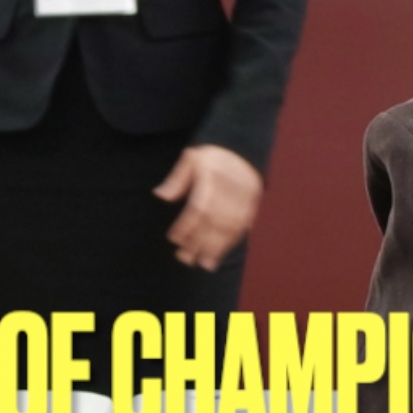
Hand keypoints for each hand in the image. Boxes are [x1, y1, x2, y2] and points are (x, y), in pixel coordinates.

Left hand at [154, 144, 261, 270]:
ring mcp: (245, 197)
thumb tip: (160, 195)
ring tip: (203, 264)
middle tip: (184, 258)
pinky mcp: (253, 204)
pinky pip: (242, 227)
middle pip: (215, 220)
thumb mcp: (191, 158)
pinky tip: (219, 255)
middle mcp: (231, 188)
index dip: (187, 224)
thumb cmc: (213, 156)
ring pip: (230, 227)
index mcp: (213, 175)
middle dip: (199, 241)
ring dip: (216, 248)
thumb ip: (176, 179)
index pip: (200, 205)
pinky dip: (230, 243)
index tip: (174, 239)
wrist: (244, 147)